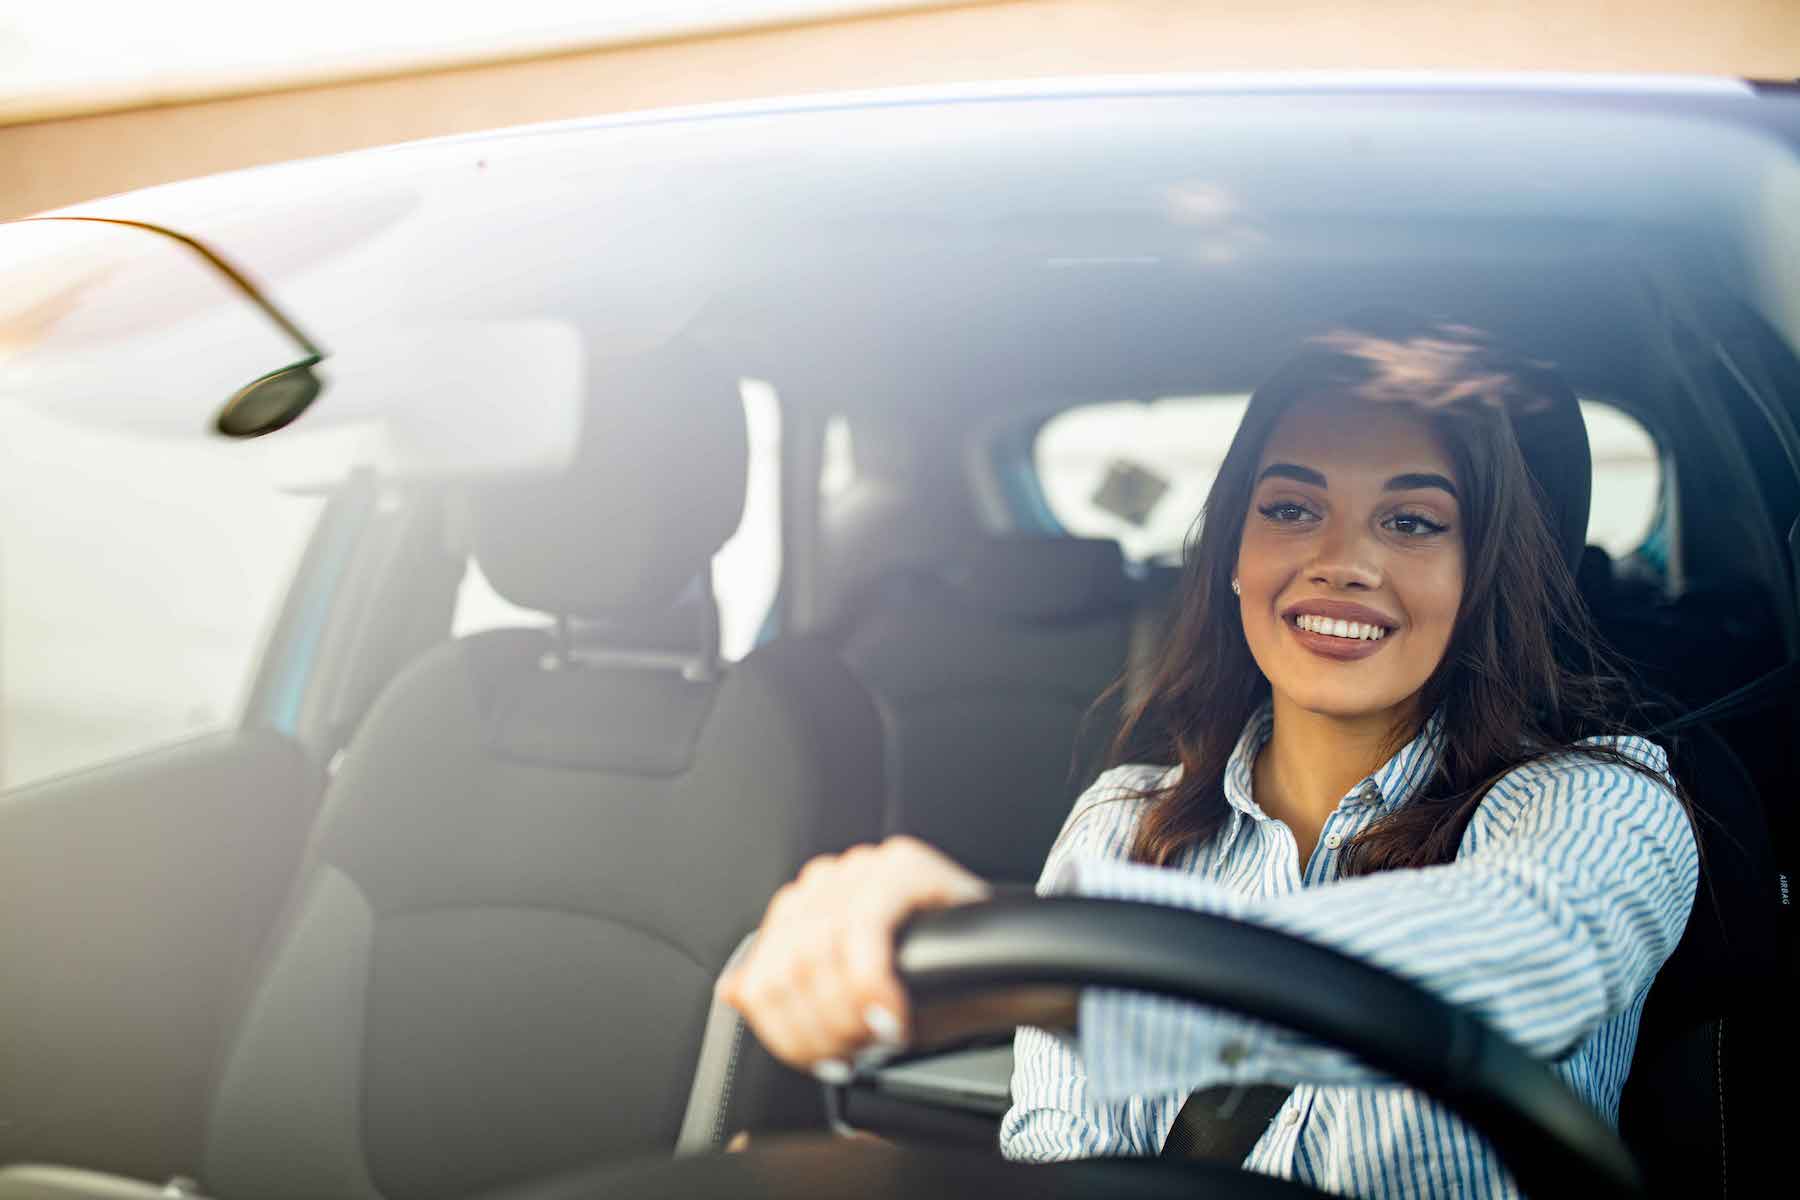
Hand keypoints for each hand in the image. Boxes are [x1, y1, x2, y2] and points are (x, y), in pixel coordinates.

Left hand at [716, 836, 990, 1074]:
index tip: (825, 1062)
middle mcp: (828, 880)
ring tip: (879, 1037)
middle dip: (820, 1029)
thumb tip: (734, 991)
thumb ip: (790, 993)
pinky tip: (894, 1015)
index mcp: (805, 907)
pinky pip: (865, 931)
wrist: (1008, 968)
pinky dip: (873, 985)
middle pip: (786, 970)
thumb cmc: (931, 985)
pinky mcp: (903, 866)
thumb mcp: (849, 1000)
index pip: (763, 974)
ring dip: (848, 1014)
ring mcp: (865, 867)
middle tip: (856, 1055)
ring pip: (819, 953)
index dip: (788, 1033)